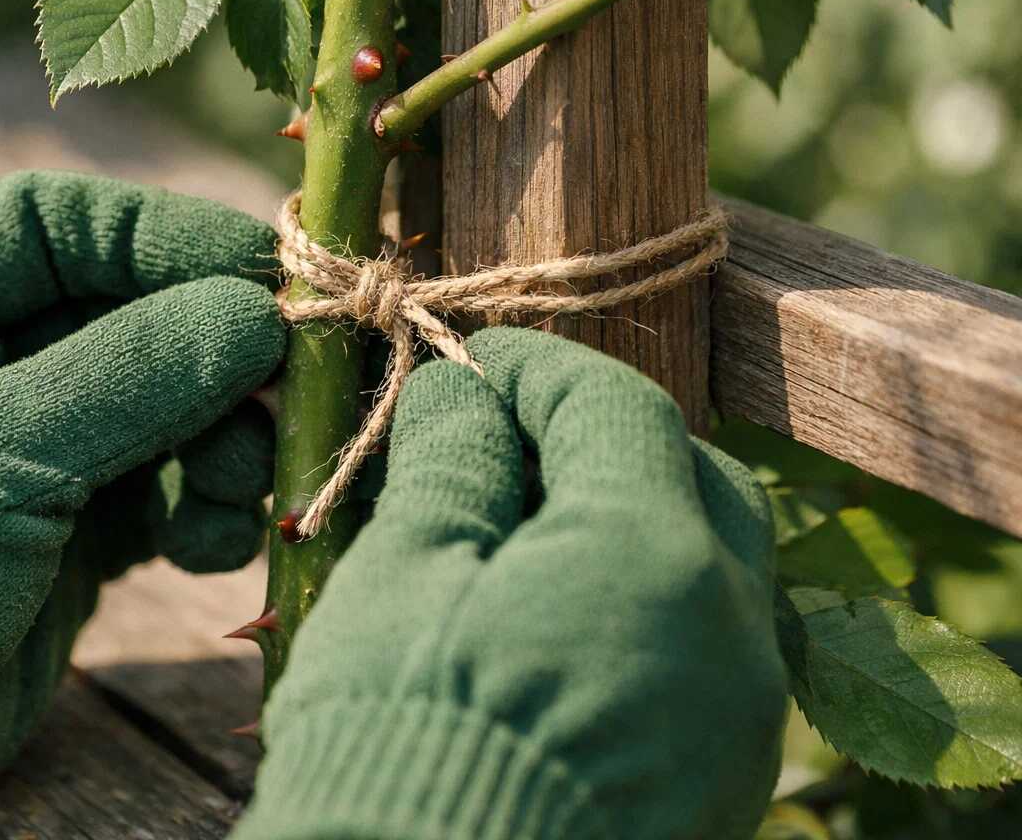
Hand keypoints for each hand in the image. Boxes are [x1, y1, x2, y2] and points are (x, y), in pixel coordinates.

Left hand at [0, 171, 285, 839]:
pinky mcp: (66, 529)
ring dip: (218, 440)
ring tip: (241, 485)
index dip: (156, 232)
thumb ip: (129, 375)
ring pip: (158, 405)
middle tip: (284, 381)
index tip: (256, 265)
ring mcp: (23, 447)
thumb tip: (257, 313)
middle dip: (207, 352)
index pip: (48, 225)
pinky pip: (161, 489)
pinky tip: (208, 546)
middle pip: (122, 313)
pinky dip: (198, 510)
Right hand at [236, 329, 786, 839]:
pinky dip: (645, 603)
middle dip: (600, 437)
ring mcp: (741, 715)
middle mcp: (734, 630)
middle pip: (692, 475)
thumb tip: (463, 395)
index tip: (470, 365)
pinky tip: (558, 616)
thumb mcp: (405, 572)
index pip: (614, 406)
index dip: (535, 369)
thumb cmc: (401, 731)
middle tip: (503, 440)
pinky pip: (705, 650)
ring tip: (523, 529)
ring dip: (629, 518)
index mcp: (654, 556)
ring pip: (712, 565)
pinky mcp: (724, 778)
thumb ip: (452, 461)